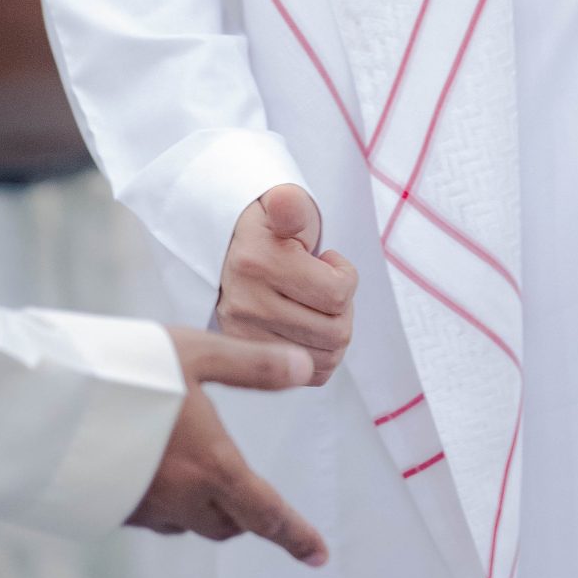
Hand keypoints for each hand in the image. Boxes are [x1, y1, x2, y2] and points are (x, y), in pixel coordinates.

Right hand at [126, 328, 328, 562]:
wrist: (46, 404)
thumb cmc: (128, 372)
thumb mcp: (199, 354)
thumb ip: (253, 365)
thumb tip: (305, 367)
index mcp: (213, 466)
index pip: (266, 512)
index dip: (296, 535)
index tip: (319, 556)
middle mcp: (182, 498)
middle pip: (227, 524)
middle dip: (247, 517)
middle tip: (256, 499)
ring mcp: (144, 509)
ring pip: (188, 522)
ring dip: (205, 509)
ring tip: (201, 475)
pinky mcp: (110, 509)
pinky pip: (152, 515)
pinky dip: (167, 501)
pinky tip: (152, 467)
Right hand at [216, 184, 357, 385]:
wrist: (233, 251)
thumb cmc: (272, 228)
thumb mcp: (285, 204)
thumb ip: (290, 204)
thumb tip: (284, 202)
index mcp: (256, 262)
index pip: (337, 293)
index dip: (344, 275)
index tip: (327, 260)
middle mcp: (244, 306)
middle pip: (337, 331)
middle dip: (343, 306)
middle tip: (324, 284)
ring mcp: (244, 339)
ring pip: (329, 357)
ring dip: (335, 330)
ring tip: (316, 304)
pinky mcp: (251, 360)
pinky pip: (313, 375)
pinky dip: (323, 353)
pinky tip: (310, 327)